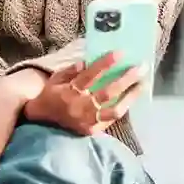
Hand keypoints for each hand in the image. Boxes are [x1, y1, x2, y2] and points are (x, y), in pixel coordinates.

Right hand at [23, 53, 145, 136]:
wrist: (41, 123)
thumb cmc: (49, 97)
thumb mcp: (55, 79)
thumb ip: (70, 70)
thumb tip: (87, 62)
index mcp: (70, 91)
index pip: (91, 75)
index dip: (106, 63)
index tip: (121, 53)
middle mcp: (81, 106)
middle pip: (108, 91)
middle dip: (126, 78)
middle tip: (141, 67)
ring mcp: (88, 120)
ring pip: (115, 109)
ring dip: (130, 96)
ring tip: (142, 85)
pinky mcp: (92, 130)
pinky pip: (111, 119)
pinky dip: (122, 108)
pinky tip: (131, 98)